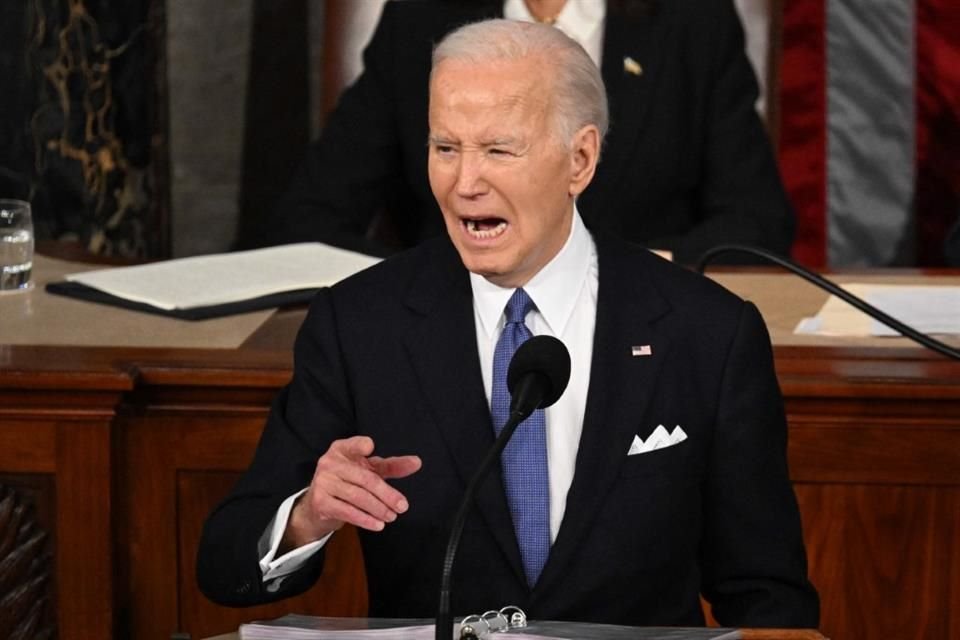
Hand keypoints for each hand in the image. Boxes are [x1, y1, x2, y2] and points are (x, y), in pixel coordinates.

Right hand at [283, 436, 421, 549]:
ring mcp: (323, 482)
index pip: (353, 445)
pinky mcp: (320, 502)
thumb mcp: (369, 470)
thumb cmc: (348, 482)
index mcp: (342, 450)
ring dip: (378, 509)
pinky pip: (347, 511)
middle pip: (364, 478)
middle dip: (386, 494)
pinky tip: (377, 524)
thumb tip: (417, 462)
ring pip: (357, 496)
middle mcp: (329, 462)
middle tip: (403, 506)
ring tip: (392, 516)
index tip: (370, 447)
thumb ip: (391, 466)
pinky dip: (365, 519)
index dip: (360, 445)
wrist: (318, 505)